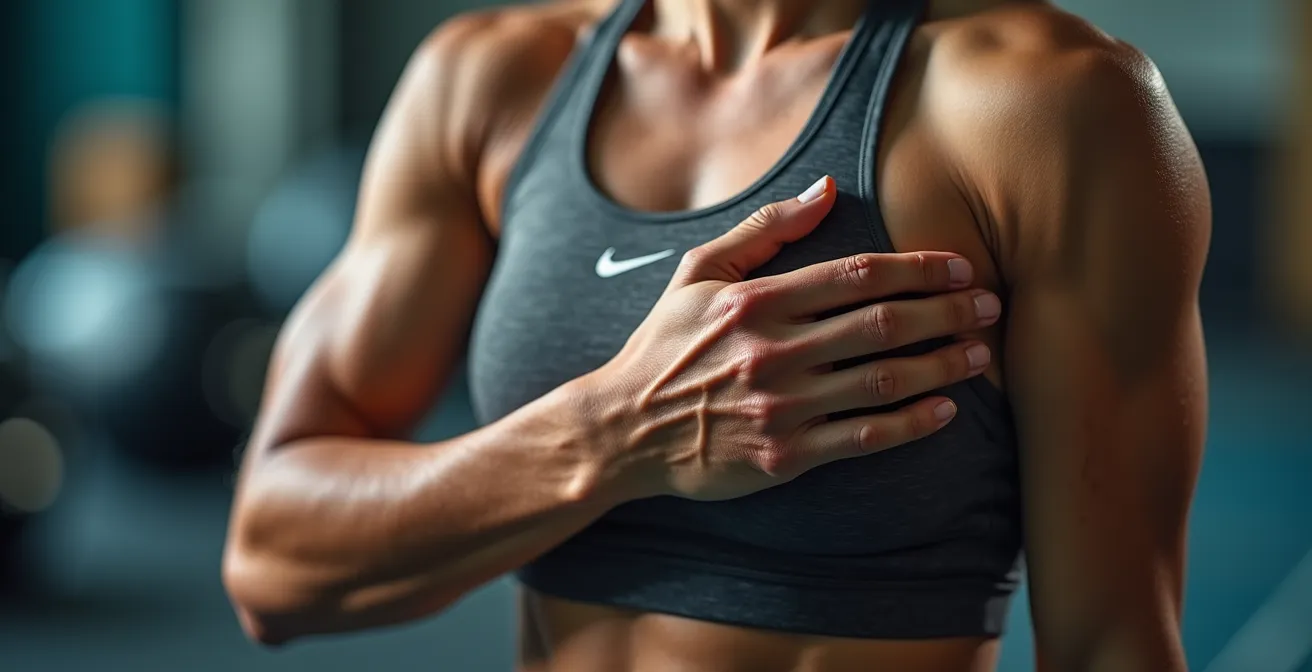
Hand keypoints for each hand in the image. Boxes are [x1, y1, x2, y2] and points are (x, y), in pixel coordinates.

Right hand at [577, 176, 1001, 501]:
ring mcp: (782, 406)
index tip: (958, 267)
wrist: (623, 429)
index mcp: (757, 301)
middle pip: (884, 324)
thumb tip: (828, 189)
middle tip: (990, 306)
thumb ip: (764, 229)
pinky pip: (864, 438)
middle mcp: (774, 350)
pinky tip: (944, 411)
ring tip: (979, 354)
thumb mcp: (697, 273)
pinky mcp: (785, 456)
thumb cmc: (664, 346)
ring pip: (883, 380)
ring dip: (942, 364)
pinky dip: (910, 424)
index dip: (918, 268)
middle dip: (948, 312)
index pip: (856, 275)